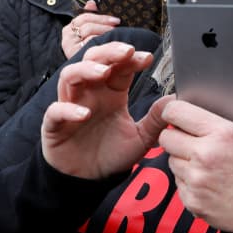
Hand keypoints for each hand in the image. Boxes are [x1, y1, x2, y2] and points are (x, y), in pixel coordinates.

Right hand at [41, 41, 167, 178]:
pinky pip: (56, 111)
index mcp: (112, 94)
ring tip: (104, 72)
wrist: (90, 180)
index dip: (131, 58)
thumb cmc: (113, 154)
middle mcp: (91, 94)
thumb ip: (156, 119)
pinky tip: (83, 113)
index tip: (147, 58)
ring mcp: (71, 106)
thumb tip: (176, 100)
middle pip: (93, 60)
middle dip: (109, 52)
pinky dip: (68, 109)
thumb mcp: (142, 138)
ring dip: (86, 70)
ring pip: (70, 76)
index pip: (120, 67)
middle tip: (126, 51)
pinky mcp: (55, 126)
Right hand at [62, 1, 119, 57]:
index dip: (102, 18)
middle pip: (88, 26)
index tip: (115, 21)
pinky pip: (92, 47)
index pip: (84, 17)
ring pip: (91, 36)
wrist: (82, 73)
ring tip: (116, 37)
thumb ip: (89, 17)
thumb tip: (91, 3)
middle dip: (105, 26)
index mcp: (69, 30)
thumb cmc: (86, 52)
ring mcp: (71, 49)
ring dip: (105, 35)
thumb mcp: (88, 33)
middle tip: (117, 28)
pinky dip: (103, 45)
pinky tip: (111, 46)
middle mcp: (67, 39)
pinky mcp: (77, 58)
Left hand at [159, 61, 232, 232]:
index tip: (183, 114)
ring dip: (182, 158)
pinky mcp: (193, 202)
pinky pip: (178, 184)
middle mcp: (204, 157)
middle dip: (178, 135)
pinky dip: (189, 181)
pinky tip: (210, 179)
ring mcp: (197, 182)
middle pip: (166, 137)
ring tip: (206, 160)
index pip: (175, 113)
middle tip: (197, 139)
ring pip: (170, 161)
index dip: (176, 110)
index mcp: (222, 134)